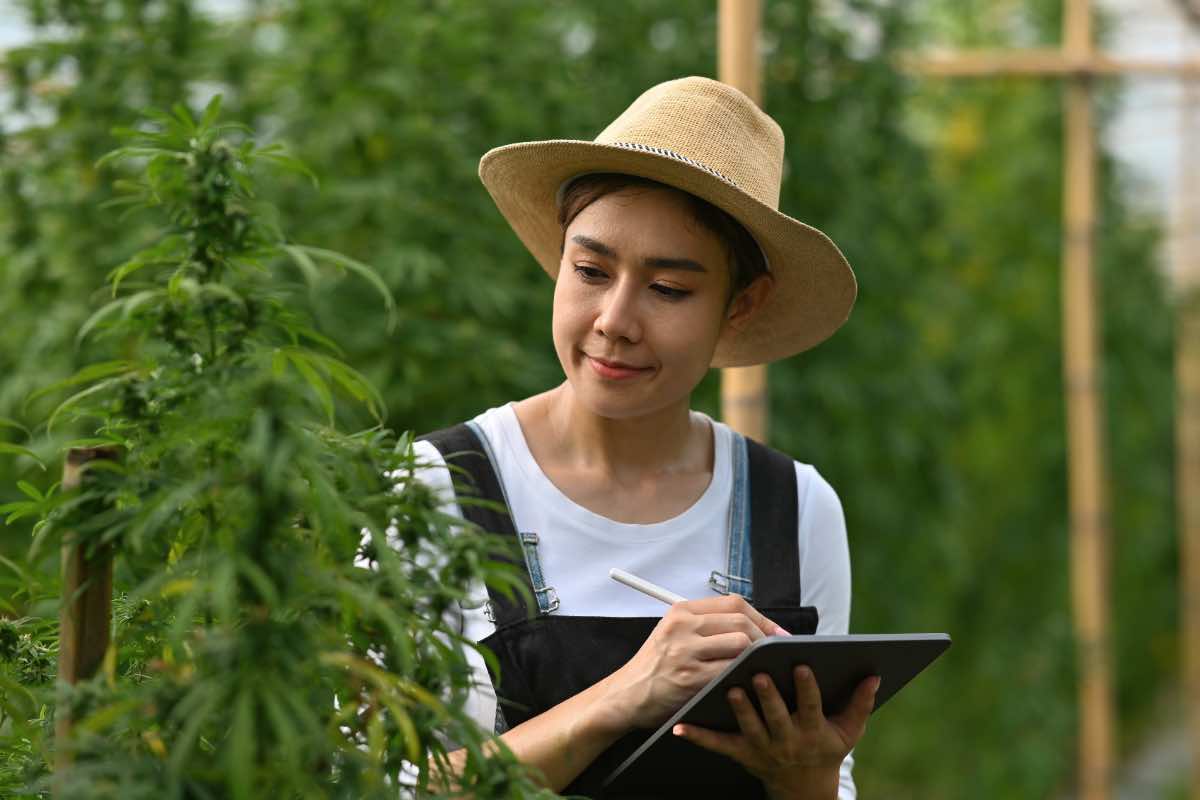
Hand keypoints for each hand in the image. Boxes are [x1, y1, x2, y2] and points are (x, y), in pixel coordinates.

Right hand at [597, 594, 788, 730]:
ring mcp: (686, 652)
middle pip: (740, 620)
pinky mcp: (689, 678)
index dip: (761, 617)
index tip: (776, 632)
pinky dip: (744, 674)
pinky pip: (730, 671)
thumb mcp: (671, 633)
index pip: (733, 603)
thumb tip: (750, 625)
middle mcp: (683, 626)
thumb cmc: (654, 667)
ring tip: (764, 665)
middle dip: (765, 636)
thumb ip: (704, 625)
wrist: (626, 695)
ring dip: (757, 656)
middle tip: (777, 651)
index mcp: (681, 611)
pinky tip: (750, 680)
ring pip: (740, 644)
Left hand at [672, 666, 878, 799]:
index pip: (811, 706)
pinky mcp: (742, 754)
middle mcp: (787, 741)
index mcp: (813, 731)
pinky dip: (698, 736)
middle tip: (759, 674)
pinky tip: (680, 725)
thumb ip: (862, 703)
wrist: (804, 788)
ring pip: (748, 727)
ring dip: (739, 710)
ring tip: (730, 688)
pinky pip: (718, 745)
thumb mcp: (850, 731)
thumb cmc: (827, 748)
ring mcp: (762, 748)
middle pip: (776, 717)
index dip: (807, 688)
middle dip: (768, 697)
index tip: (803, 665)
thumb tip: (874, 675)